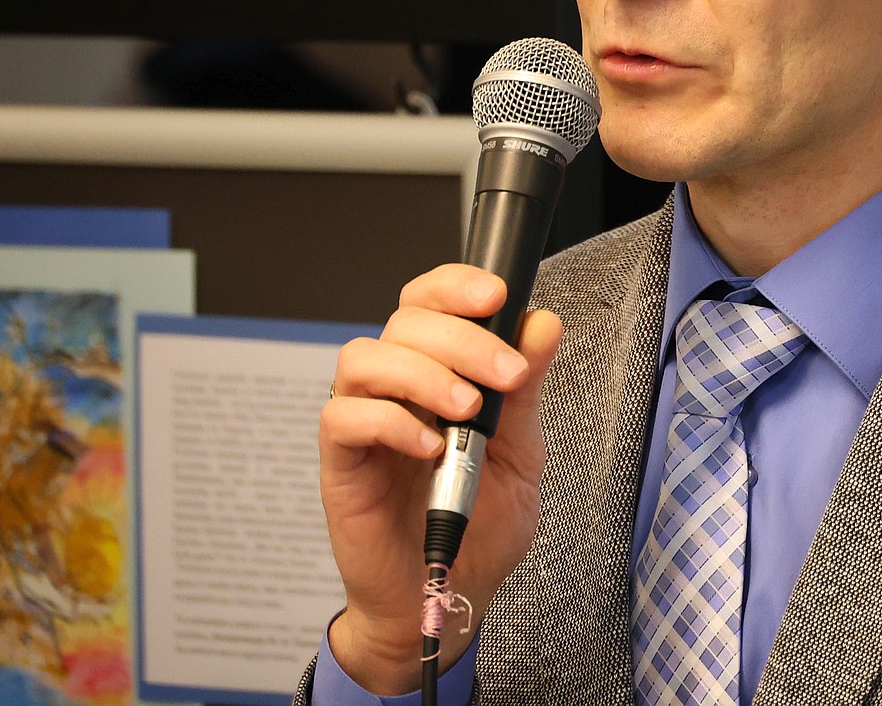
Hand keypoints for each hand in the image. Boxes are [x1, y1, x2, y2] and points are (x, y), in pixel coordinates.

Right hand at [319, 264, 563, 693]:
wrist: (447, 597)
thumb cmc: (479, 526)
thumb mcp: (521, 454)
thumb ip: (525, 391)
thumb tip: (541, 324)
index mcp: (436, 373)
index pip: (429, 302)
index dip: (455, 285)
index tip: (497, 295)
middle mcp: (395, 388)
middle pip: (405, 321)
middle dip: (462, 339)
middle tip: (504, 376)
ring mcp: (363, 423)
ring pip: (365, 358)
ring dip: (423, 373)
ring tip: (465, 411)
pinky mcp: (340, 464)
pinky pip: (343, 418)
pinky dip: (389, 422)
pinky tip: (429, 448)